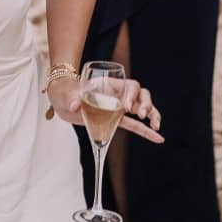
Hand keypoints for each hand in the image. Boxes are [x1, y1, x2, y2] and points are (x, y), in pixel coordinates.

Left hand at [48, 76, 163, 142]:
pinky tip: (159, 138)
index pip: (129, 85)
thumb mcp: (67, 94)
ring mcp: (119, 107)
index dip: (131, 94)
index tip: (126, 106)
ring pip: (142, 108)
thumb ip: (72, 99)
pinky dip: (147, 131)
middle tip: (140, 114)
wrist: (62, 100)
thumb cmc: (66, 92)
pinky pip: (135, 125)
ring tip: (155, 126)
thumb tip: (74, 106)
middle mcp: (118, 94)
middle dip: (144, 103)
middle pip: (140, 94)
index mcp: (110, 84)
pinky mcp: (116, 120)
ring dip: (151, 114)